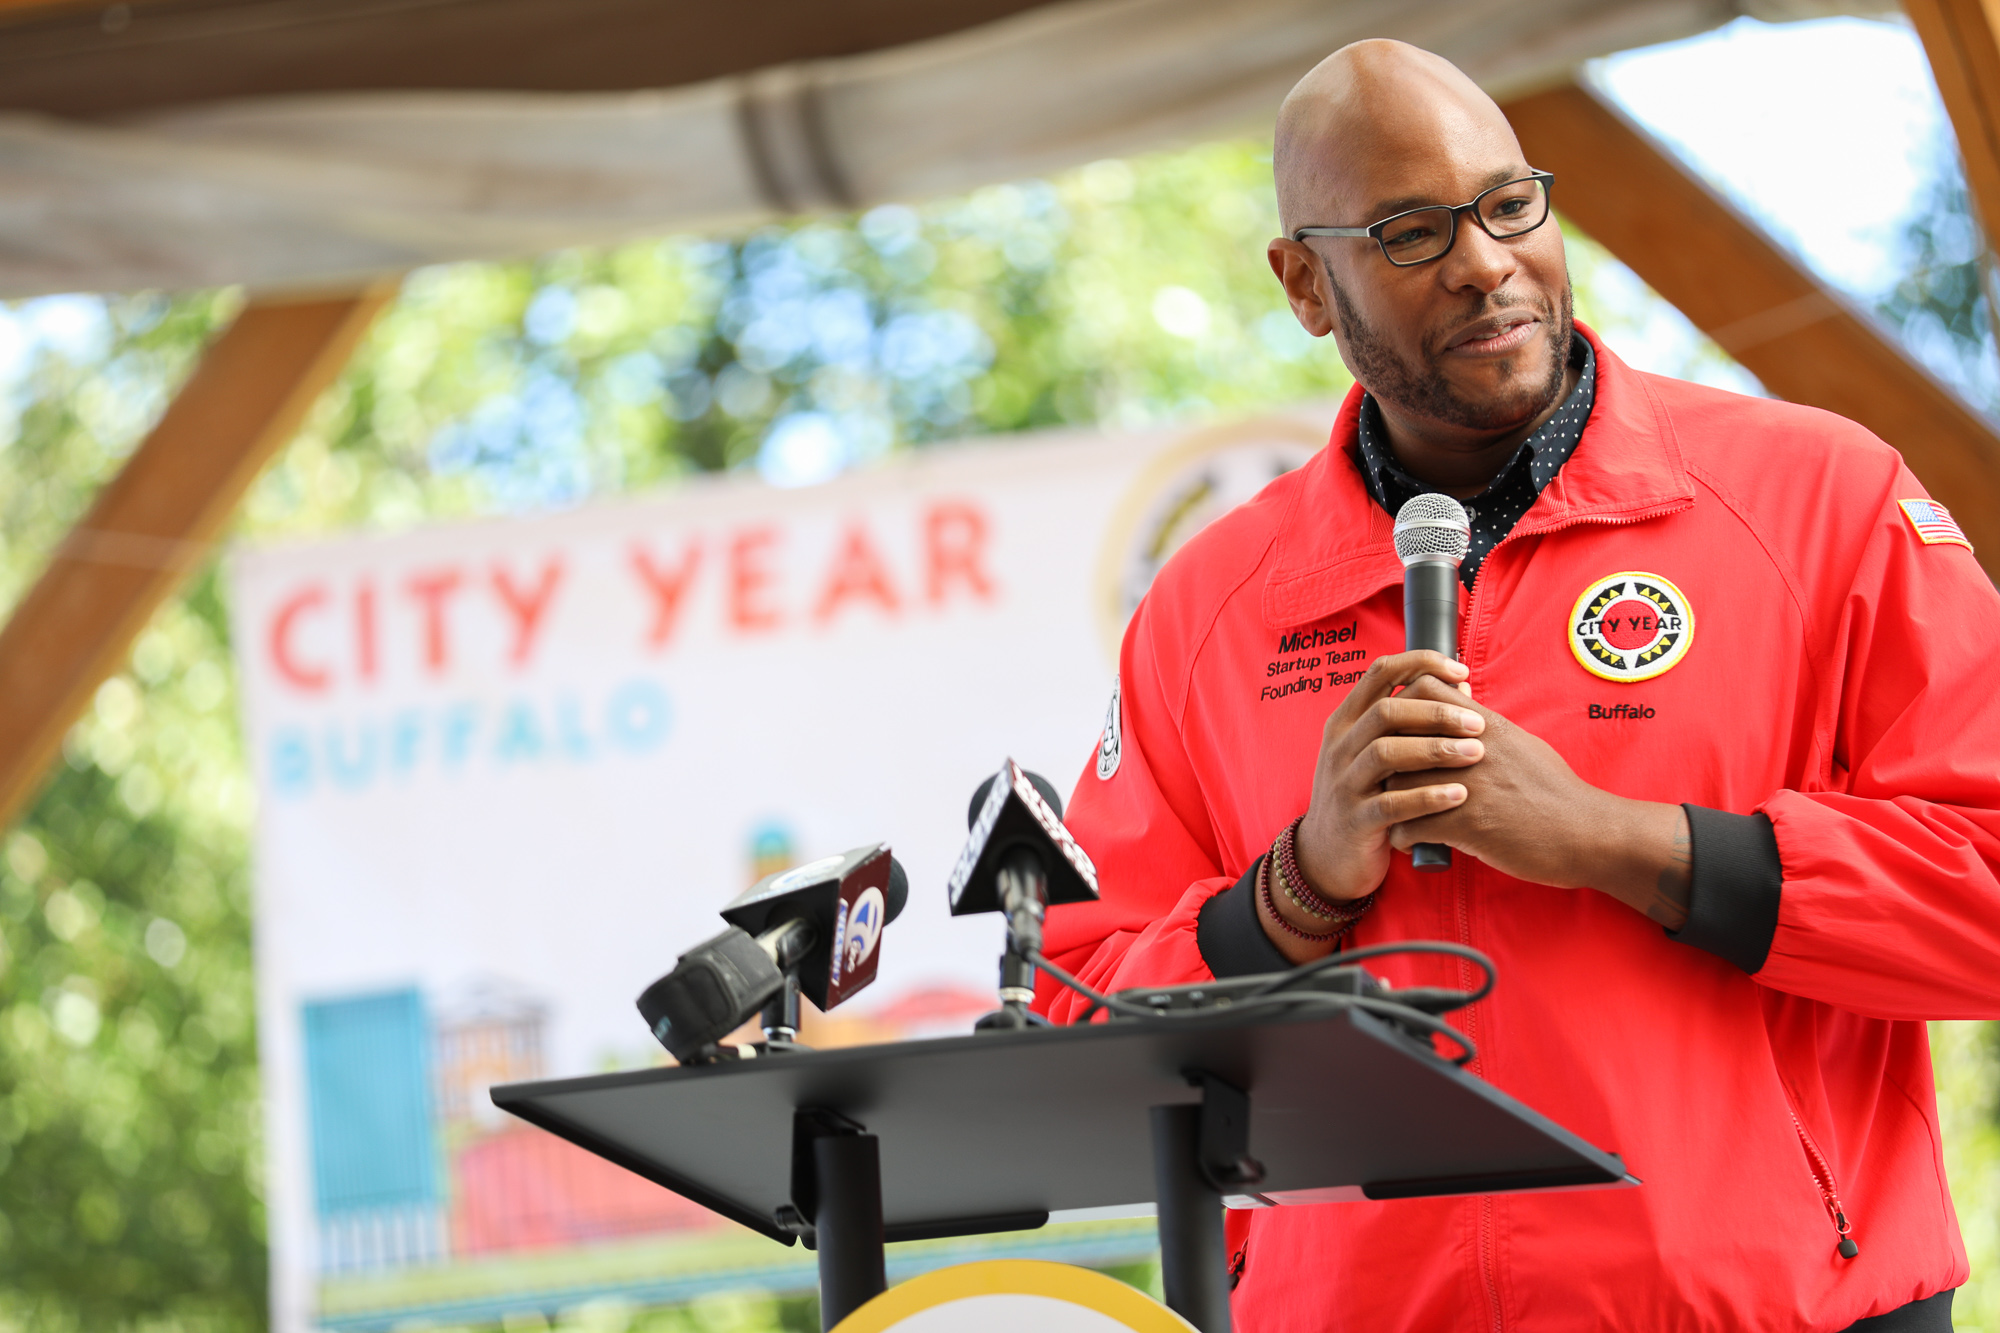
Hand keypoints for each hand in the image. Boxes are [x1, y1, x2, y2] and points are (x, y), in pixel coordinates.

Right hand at [1285, 651, 1483, 920]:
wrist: (1325, 856)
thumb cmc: (1365, 795)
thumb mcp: (1373, 752)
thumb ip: (1410, 720)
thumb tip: (1462, 682)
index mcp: (1346, 721)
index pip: (1379, 672)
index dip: (1421, 663)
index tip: (1460, 670)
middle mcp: (1340, 747)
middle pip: (1386, 712)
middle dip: (1437, 713)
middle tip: (1477, 723)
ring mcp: (1344, 784)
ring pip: (1386, 753)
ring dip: (1436, 750)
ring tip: (1476, 754)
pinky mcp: (1356, 821)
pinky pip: (1393, 804)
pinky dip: (1428, 797)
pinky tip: (1459, 794)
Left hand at [1383, 676, 1691, 924]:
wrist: (1588, 833)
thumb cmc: (1559, 792)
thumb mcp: (1523, 745)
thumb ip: (1488, 728)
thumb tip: (1466, 711)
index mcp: (1484, 726)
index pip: (1421, 690)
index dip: (1404, 707)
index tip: (1405, 731)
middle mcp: (1468, 749)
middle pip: (1398, 737)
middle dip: (1388, 758)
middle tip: (1390, 777)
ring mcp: (1464, 787)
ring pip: (1394, 783)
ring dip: (1390, 800)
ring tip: (1398, 812)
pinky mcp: (1463, 826)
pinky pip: (1407, 828)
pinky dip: (1402, 837)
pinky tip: (1411, 840)